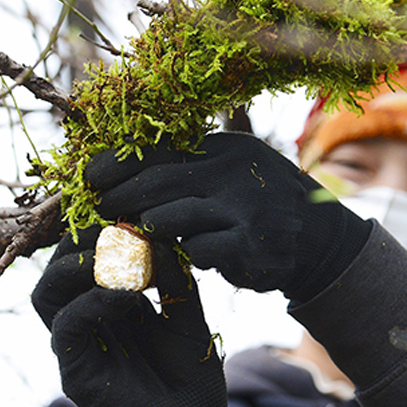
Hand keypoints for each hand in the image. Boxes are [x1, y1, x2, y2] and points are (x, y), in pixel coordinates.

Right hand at [32, 227, 227, 406]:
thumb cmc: (189, 377)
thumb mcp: (188, 315)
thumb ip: (173, 277)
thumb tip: (158, 236)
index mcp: (107, 304)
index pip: (82, 256)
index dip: (96, 230)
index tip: (127, 212)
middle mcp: (84, 321)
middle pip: (56, 267)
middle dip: (82, 240)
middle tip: (117, 225)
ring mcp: (76, 347)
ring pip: (46, 293)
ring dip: (76, 266)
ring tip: (115, 255)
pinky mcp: (75, 371)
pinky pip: (66, 327)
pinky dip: (92, 302)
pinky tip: (128, 296)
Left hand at [85, 132, 370, 302]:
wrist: (315, 240)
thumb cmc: (256, 207)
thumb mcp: (228, 174)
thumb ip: (187, 170)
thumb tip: (121, 170)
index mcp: (227, 149)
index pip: (161, 150)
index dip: (119, 162)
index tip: (90, 176)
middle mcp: (237, 173)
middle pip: (159, 182)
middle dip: (121, 198)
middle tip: (97, 211)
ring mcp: (246, 209)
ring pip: (172, 218)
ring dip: (144, 229)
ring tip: (126, 236)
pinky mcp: (250, 247)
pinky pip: (197, 251)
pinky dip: (180, 255)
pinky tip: (172, 257)